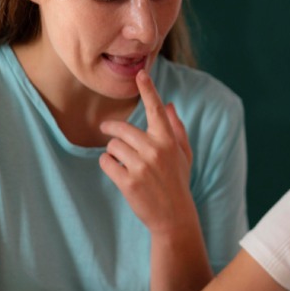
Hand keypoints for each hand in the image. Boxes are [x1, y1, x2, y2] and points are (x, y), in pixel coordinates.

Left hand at [99, 70, 195, 232]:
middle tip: (107, 130)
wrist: (174, 217)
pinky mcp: (128, 182)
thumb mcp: (183, 155)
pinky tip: (118, 172)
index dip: (148, 90)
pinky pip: (106, 162)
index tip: (141, 74)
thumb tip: (170, 105)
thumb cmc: (178, 182)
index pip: (156, 109)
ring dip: (112, 152)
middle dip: (112, 130)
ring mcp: (141, 166)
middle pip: (122, 129)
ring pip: (112, 146)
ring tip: (122, 162)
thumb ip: (177, 129)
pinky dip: (108, 165)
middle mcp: (155, 150)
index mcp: (168, 140)